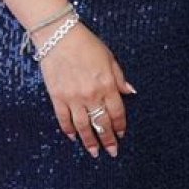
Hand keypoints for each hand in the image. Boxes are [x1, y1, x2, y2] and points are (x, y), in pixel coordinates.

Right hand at [36, 22, 136, 158]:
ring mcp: (73, 97)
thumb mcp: (109, 57)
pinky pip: (63, 119)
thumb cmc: (86, 44)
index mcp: (107, 84)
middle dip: (108, 139)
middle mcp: (91, 94)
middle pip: (101, 123)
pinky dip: (68, 130)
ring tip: (94, 152)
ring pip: (83, 126)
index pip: (117, 112)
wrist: (59, 36)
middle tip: (111, 152)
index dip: (120, 125)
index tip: (121, 134)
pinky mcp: (57, 97)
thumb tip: (130, 92)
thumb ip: (119, 77)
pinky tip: (73, 137)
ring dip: (89, 141)